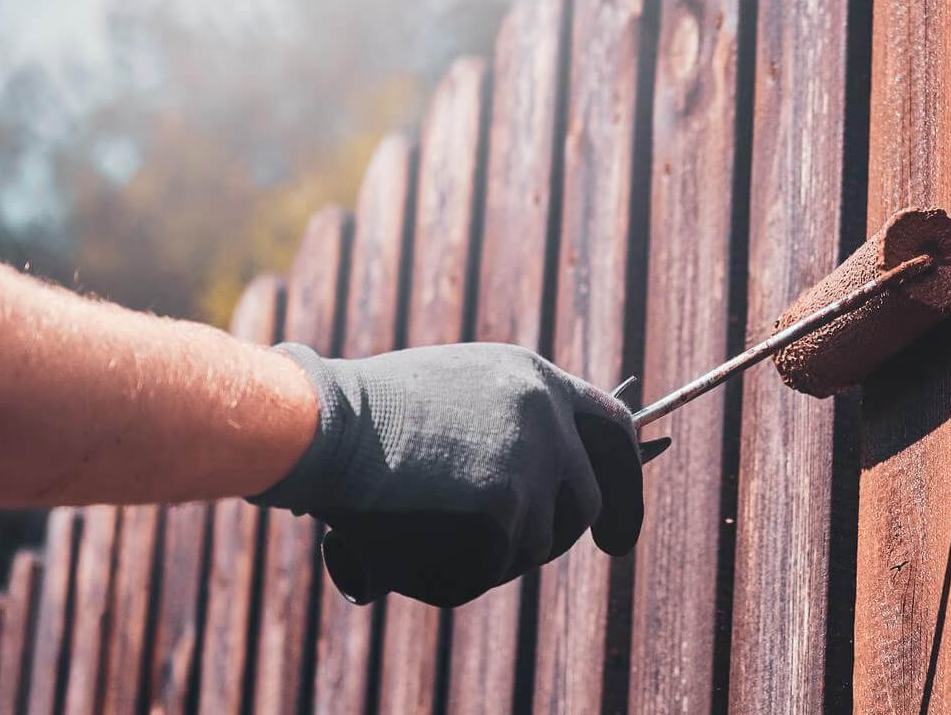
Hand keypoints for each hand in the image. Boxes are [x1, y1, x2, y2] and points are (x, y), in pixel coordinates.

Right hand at [249, 342, 642, 606]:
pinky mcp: (506, 500)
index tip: (616, 524)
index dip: (625, 478)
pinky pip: (499, 562)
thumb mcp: (455, 392)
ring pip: (541, 541)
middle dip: (581, 534)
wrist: (325, 423)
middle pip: (589, 497)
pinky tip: (422, 550)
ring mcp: (531, 455)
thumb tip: (540, 485)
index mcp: (534, 378)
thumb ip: (506, 423)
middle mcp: (546, 411)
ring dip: (502, 555)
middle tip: (564, 554)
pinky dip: (464, 571)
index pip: (612, 429)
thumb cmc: (365, 414)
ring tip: (443, 537)